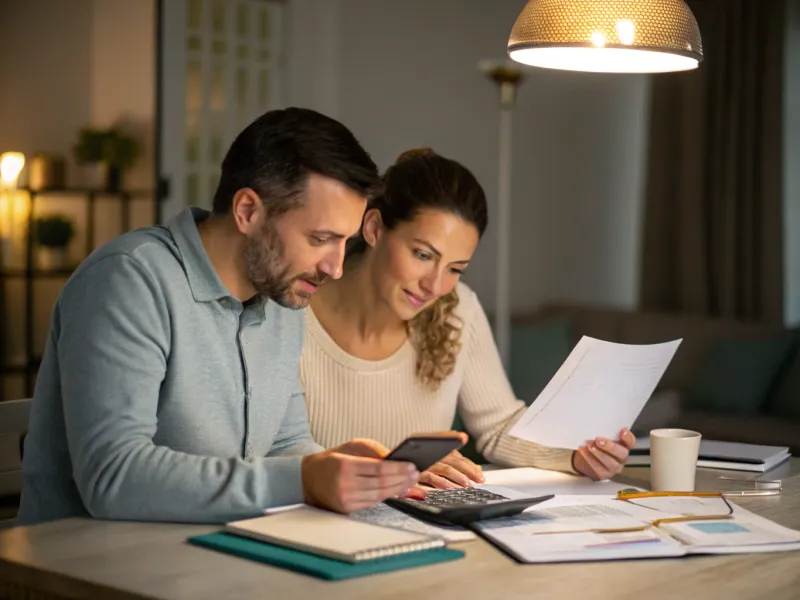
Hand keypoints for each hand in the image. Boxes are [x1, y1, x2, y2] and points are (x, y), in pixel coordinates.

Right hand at [301, 439, 418, 512]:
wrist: (309, 478)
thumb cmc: (333, 460)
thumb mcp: (351, 446)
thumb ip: (374, 451)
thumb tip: (396, 459)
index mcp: (344, 465)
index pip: (378, 468)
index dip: (397, 468)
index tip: (411, 466)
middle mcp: (344, 484)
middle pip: (381, 483)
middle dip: (402, 479)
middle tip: (416, 474)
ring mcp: (345, 499)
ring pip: (379, 495)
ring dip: (398, 489)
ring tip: (410, 481)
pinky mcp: (347, 509)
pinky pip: (372, 502)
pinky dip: (387, 496)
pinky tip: (397, 490)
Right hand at [419, 449, 485, 488]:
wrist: (391, 462)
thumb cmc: (414, 461)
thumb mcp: (434, 459)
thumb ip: (453, 461)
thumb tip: (477, 469)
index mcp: (434, 446)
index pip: (456, 454)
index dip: (468, 463)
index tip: (479, 472)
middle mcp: (429, 451)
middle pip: (453, 460)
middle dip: (468, 470)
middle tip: (479, 479)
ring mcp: (423, 461)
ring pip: (445, 468)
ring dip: (458, 477)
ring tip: (468, 484)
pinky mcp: (416, 472)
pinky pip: (432, 477)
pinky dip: (442, 483)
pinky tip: (451, 488)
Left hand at [572, 428, 635, 480]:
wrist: (584, 458)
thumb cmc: (594, 443)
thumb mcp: (600, 434)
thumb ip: (603, 430)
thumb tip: (595, 420)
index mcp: (623, 445)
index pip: (630, 441)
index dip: (628, 437)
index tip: (622, 431)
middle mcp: (621, 457)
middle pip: (622, 454)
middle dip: (610, 447)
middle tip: (599, 440)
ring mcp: (614, 467)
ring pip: (611, 463)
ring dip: (599, 454)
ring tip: (590, 446)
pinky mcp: (604, 474)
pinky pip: (599, 469)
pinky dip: (590, 460)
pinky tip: (584, 452)